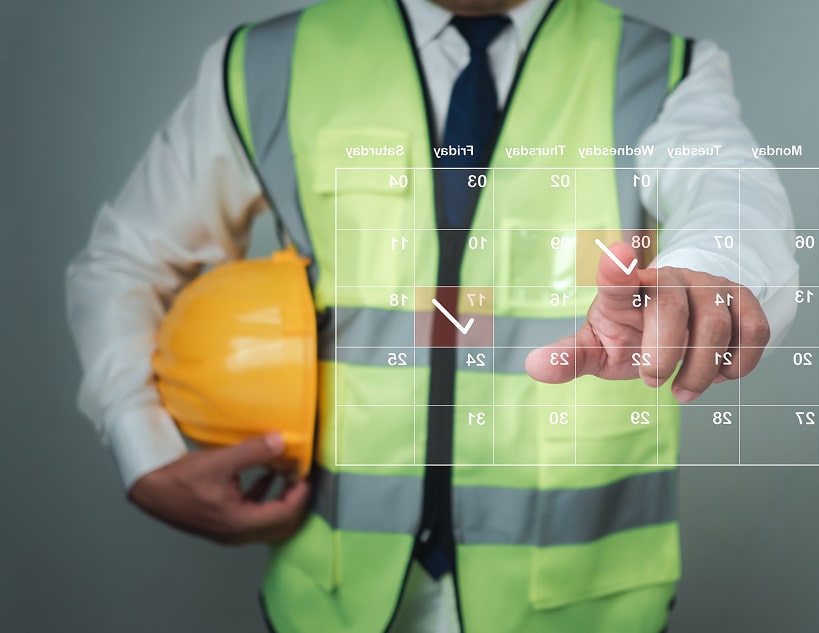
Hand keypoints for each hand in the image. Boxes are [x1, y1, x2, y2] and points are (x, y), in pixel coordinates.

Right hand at [128, 433, 309, 544]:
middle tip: (301, 476)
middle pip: (282, 525)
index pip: (285, 514)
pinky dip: (265, 496)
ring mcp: (230, 530)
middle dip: (295, 500)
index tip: (306, 474)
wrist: (149, 490)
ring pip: (269, 521)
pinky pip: (255, 514)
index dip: (300, 494)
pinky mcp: (223, 521)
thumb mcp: (219, 462)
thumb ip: (252, 452)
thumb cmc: (178, 480)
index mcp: (239, 522)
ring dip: (282, 498)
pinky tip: (266, 476)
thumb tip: (280, 441)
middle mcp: (237, 533)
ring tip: (288, 473)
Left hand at [525, 242, 770, 402]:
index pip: (619, 278)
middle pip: (672, 308)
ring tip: (683, 391)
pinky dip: (739, 362)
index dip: (618, 269)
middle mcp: (667, 280)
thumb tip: (533, 367)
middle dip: (663, 355)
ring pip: (715, 324)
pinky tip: (719, 375)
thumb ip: (571, 357)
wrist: (678, 324)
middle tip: (652, 381)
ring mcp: (706, 285)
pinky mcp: (740, 298)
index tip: (616, 256)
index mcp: (624, 291)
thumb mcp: (598, 347)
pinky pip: (753, 328)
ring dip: (701, 369)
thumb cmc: (632, 334)